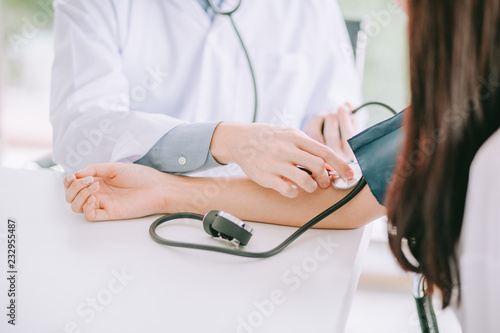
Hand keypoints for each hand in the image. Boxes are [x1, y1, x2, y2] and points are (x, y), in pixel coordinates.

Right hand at [64, 163, 170, 220]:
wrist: (157, 187)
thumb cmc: (141, 176)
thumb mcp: (115, 167)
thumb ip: (95, 169)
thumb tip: (77, 174)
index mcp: (98, 181)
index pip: (73, 184)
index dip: (69, 181)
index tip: (75, 175)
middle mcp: (98, 193)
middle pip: (71, 196)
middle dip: (74, 187)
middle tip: (89, 180)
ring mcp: (103, 203)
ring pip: (76, 206)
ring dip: (79, 195)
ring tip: (95, 186)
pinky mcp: (110, 213)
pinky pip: (90, 215)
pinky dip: (86, 206)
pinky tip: (95, 197)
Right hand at [210, 122, 353, 197]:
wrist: (241, 140)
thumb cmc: (271, 138)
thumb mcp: (290, 135)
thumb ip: (309, 148)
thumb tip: (330, 165)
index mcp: (296, 137)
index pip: (325, 151)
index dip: (340, 165)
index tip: (350, 175)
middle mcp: (287, 149)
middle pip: (317, 166)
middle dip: (326, 178)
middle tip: (324, 182)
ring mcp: (276, 163)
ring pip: (304, 180)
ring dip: (312, 187)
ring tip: (309, 186)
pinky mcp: (265, 176)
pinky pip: (287, 189)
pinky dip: (294, 193)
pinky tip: (292, 189)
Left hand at [304, 105, 356, 161]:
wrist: (327, 151)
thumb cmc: (343, 138)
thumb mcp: (351, 130)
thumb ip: (353, 117)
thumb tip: (348, 104)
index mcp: (348, 154)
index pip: (348, 136)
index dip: (344, 120)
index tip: (342, 107)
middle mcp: (333, 158)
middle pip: (331, 134)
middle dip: (332, 117)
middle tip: (334, 108)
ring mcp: (318, 156)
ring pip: (316, 132)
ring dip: (322, 117)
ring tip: (327, 113)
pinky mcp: (307, 149)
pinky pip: (309, 131)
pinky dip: (314, 120)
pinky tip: (319, 118)